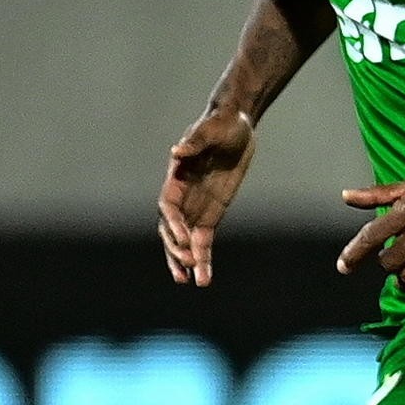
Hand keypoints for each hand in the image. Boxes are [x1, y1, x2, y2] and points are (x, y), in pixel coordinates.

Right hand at [160, 108, 257, 286]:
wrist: (236, 124)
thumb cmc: (221, 122)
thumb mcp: (212, 127)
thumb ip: (196, 140)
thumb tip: (178, 150)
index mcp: (177, 176)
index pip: (168, 205)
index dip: (172, 222)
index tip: (182, 237)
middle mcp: (182, 194)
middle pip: (171, 228)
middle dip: (176, 247)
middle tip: (188, 264)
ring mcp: (196, 205)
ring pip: (185, 239)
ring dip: (187, 260)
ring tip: (193, 281)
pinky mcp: (212, 212)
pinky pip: (204, 239)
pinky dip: (204, 257)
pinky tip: (204, 276)